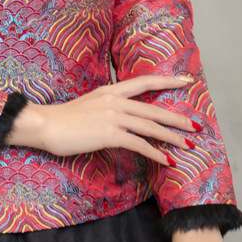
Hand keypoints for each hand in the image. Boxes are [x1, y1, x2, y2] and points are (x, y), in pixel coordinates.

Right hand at [6, 75, 194, 166]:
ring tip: (187, 145)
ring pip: (151, 126)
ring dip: (172, 138)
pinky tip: (166, 161)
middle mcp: (115, 100)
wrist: (45, 125)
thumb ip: (108, 109)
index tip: (187, 81)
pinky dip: (155, 153)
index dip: (168, 81)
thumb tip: (122, 119)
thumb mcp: (90, 106)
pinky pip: (139, 143)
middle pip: (154, 108)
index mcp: (111, 90)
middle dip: (178, 118)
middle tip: (196, 125)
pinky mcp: (109, 133)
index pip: (145, 81)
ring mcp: (113, 116)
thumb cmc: (63, 120)